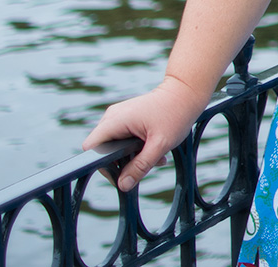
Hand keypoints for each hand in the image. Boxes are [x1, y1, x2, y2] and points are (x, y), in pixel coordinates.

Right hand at [82, 75, 212, 191]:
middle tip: (145, 166)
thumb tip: (123, 185)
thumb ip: (140, 165)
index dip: (101, 164)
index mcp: (115, 120)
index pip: (91, 147)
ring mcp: (119, 116)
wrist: (187, 92)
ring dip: (134, 156)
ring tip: (157, 158)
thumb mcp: (160, 144)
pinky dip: (137, 148)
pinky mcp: (128, 118)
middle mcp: (112, 117)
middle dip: (123, 162)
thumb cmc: (175, 114)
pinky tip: (156, 151)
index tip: (121, 173)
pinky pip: (124, 138)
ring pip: (115, 145)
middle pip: (104, 149)